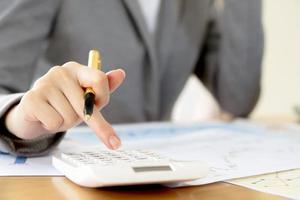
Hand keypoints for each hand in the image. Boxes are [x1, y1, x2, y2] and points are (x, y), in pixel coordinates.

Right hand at [4, 62, 125, 149]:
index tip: (100, 106)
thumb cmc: (65, 104)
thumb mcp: (87, 97)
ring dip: (67, 123)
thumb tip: (121, 73)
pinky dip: (53, 126)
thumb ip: (104, 87)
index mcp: (77, 69)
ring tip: (58, 114)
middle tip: (105, 137)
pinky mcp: (31, 98)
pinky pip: (55, 122)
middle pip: (86, 104)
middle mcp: (60, 72)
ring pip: (70, 117)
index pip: (100, 79)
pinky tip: (46, 117)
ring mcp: (44, 83)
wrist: (35, 113)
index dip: (102, 97)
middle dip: (96, 124)